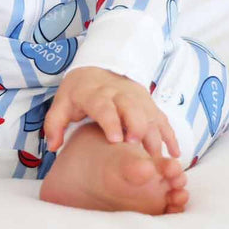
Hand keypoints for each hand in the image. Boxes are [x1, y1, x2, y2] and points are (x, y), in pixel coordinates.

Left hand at [44, 66, 178, 157]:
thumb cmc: (80, 91)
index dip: (111, 121)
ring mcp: (138, 99)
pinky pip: (163, 119)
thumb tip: (52, 146)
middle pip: (132, 109)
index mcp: (96, 94)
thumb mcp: (62, 101)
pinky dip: (171, 136)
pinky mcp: (151, 105)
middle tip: (137, 149)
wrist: (100, 67)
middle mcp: (119, 95)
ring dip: (155, 137)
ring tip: (157, 161)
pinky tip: (176, 154)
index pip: (104, 106)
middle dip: (137, 128)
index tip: (115, 139)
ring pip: (151, 116)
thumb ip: (55, 123)